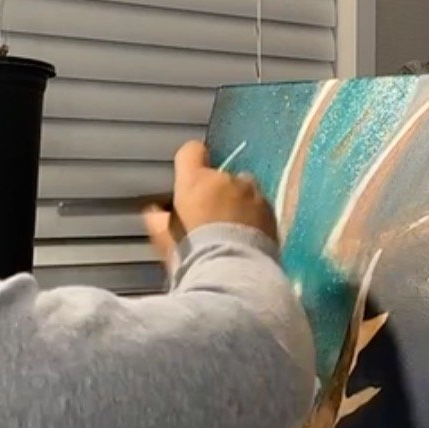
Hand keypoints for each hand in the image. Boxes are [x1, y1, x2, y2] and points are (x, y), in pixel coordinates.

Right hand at [145, 140, 277, 266]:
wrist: (233, 276)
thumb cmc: (192, 255)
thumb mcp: (164, 239)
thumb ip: (158, 219)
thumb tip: (156, 212)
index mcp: (196, 181)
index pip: (191, 151)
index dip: (189, 162)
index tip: (188, 179)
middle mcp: (227, 180)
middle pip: (220, 176)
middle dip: (215, 193)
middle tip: (209, 221)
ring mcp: (253, 195)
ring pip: (244, 191)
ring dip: (237, 204)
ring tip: (232, 233)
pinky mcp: (272, 213)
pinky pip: (261, 208)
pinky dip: (255, 219)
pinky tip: (248, 241)